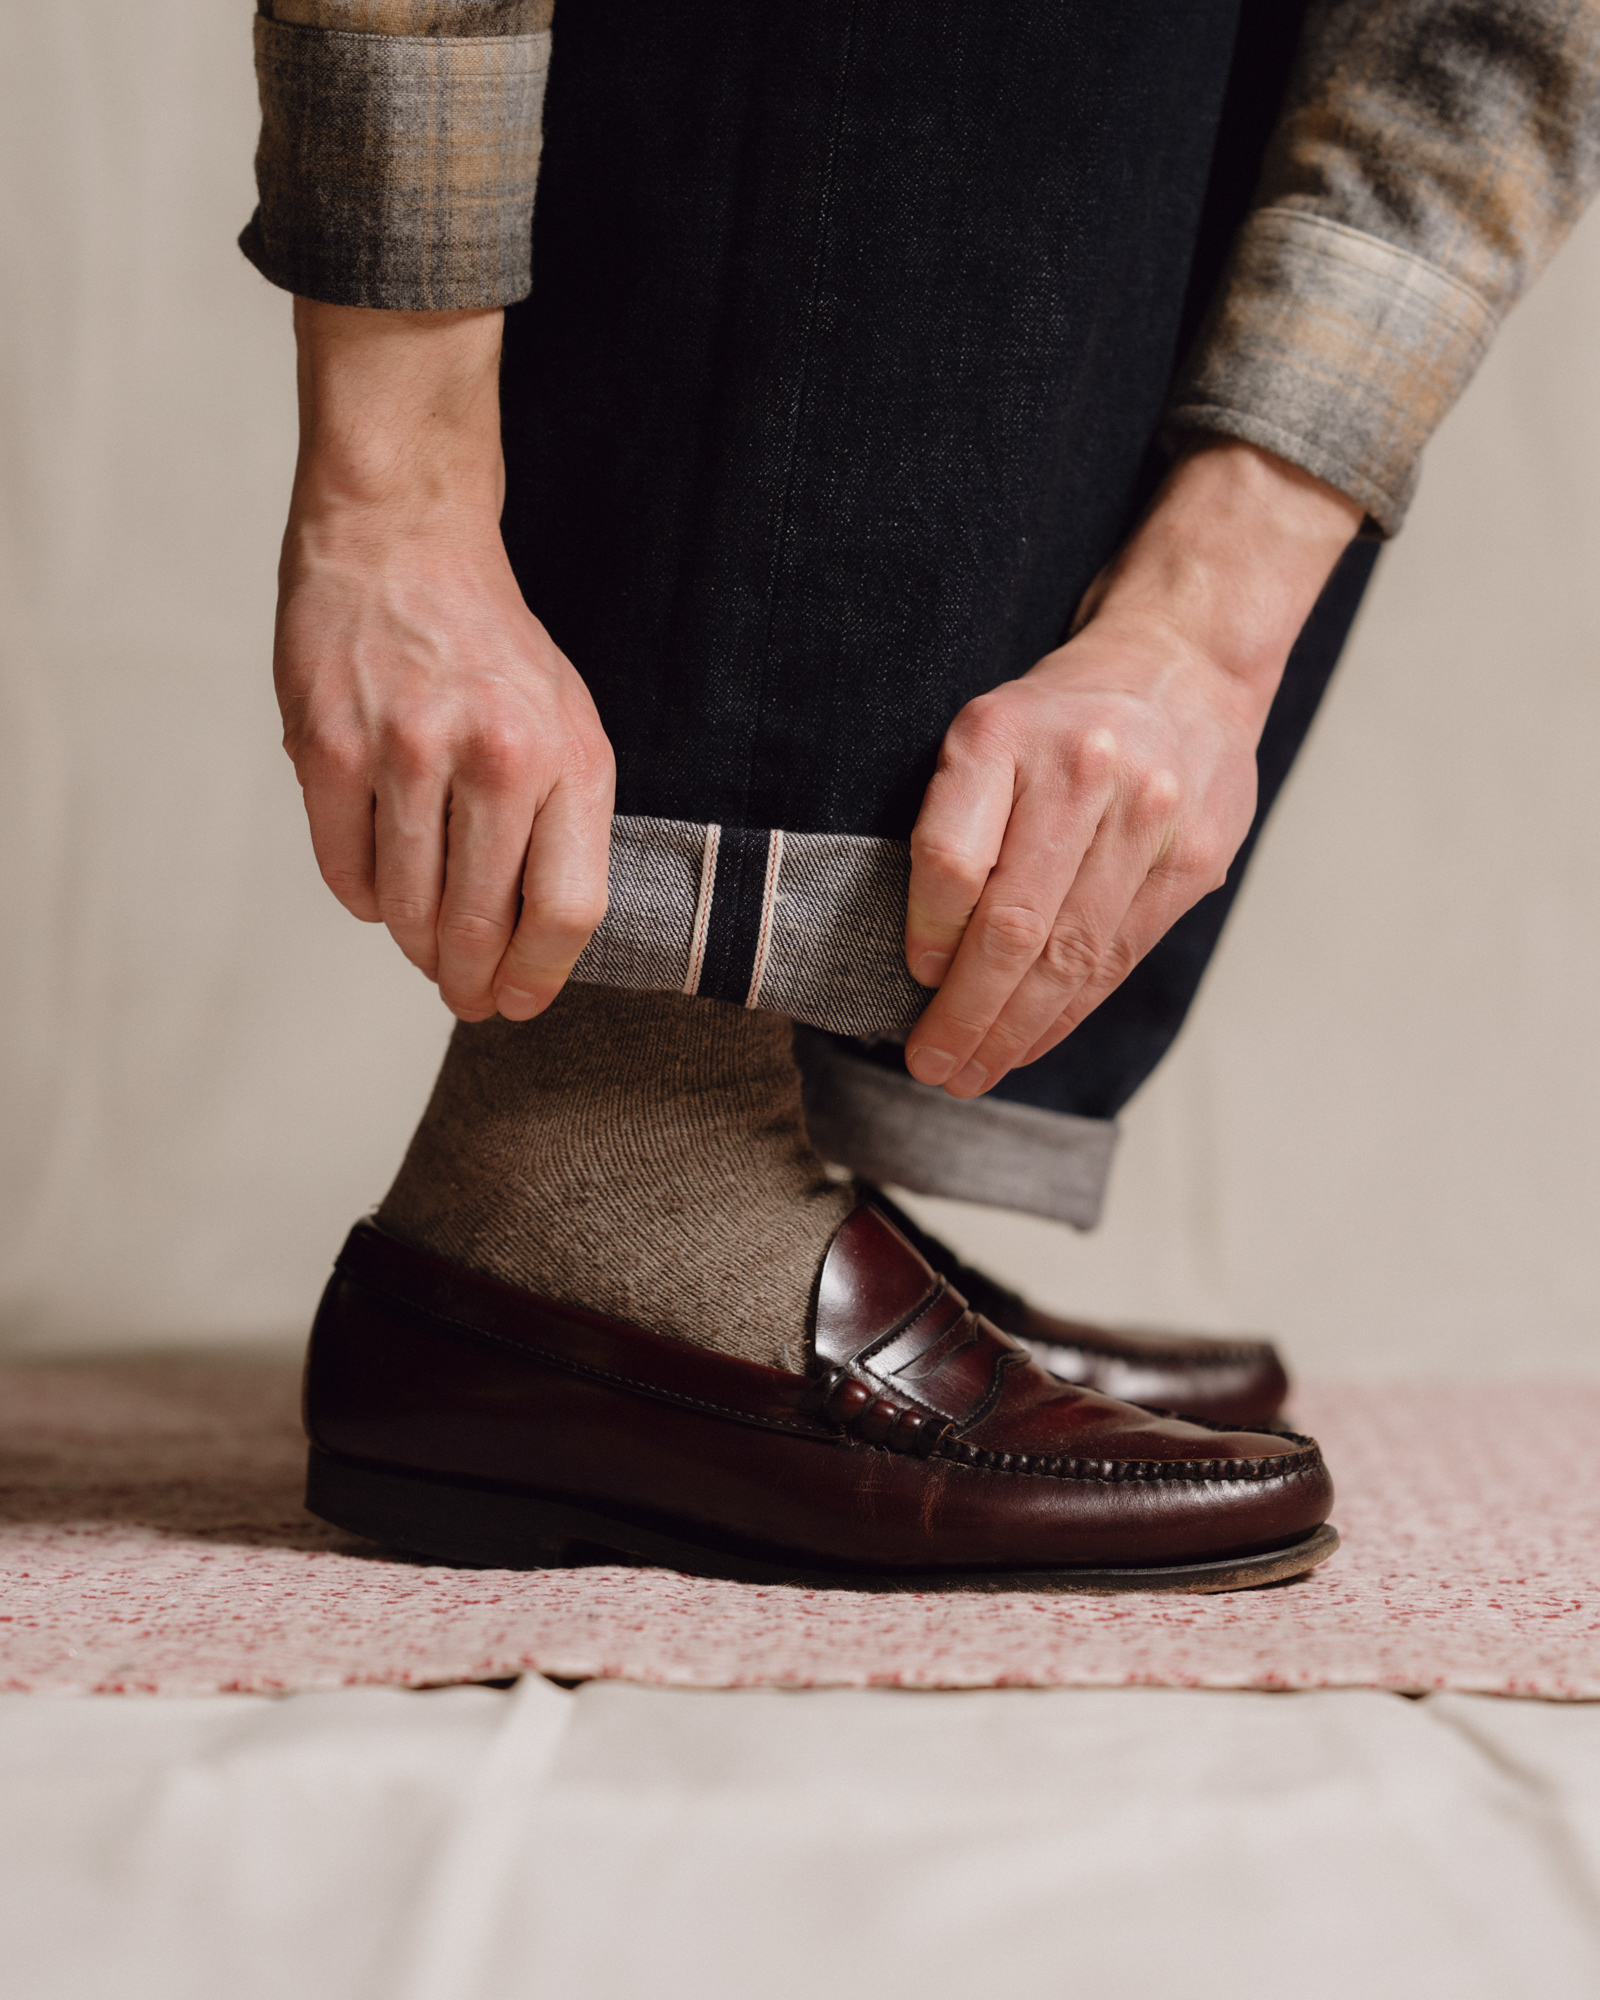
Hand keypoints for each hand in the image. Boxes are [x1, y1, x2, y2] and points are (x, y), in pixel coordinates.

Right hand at [275, 301, 614, 1023]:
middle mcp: (493, 757)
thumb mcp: (568, 728)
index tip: (517, 1002)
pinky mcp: (328, 746)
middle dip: (470, 981)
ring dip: (415, 946)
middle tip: (463, 998)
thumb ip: (564, 831)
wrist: (405, 542)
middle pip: (482, 923)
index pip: (567, 909)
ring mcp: (404, 751)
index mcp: (567, 758)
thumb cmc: (494, 651)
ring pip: (407, 908)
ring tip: (425, 949)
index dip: (540, 977)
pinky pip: (343, 870)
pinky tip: (379, 891)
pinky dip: (362, 899)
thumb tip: (534, 950)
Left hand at [903, 441, 1361, 1095]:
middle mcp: (1084, 769)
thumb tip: (928, 964)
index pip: (952, 862)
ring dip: (1016, 1030)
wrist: (1183, 664)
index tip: (914, 979)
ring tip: (973, 1072)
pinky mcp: (1197, 858)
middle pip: (1013, 925)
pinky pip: (1119, 957)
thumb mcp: (983, 734)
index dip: (928, 936)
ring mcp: (1150, 815)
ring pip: (1071, 956)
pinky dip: (1070, 1011)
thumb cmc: (1058, 717)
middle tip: (932, 1066)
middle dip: (966, 1014)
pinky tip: (1033, 1041)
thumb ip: (957, 828)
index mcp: (1003, 733)